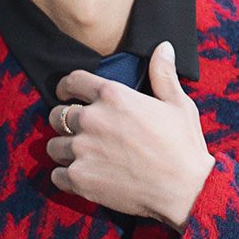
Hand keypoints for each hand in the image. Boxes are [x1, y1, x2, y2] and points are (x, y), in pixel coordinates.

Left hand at [47, 41, 213, 231]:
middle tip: (79, 133)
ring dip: (64, 150)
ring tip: (82, 157)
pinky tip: (83, 178)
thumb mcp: (178, 104)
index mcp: (112, 95)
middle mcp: (91, 119)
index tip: (65, 95)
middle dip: (64, 122)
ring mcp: (82, 149)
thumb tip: (163, 46)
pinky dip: (66, 177)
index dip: (65, 88)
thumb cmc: (184, 147)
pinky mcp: (79, 177)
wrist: (185, 192)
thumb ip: (163, 74)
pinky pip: (56, 175)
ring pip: (53, 146)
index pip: (71, 81)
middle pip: (56, 115)